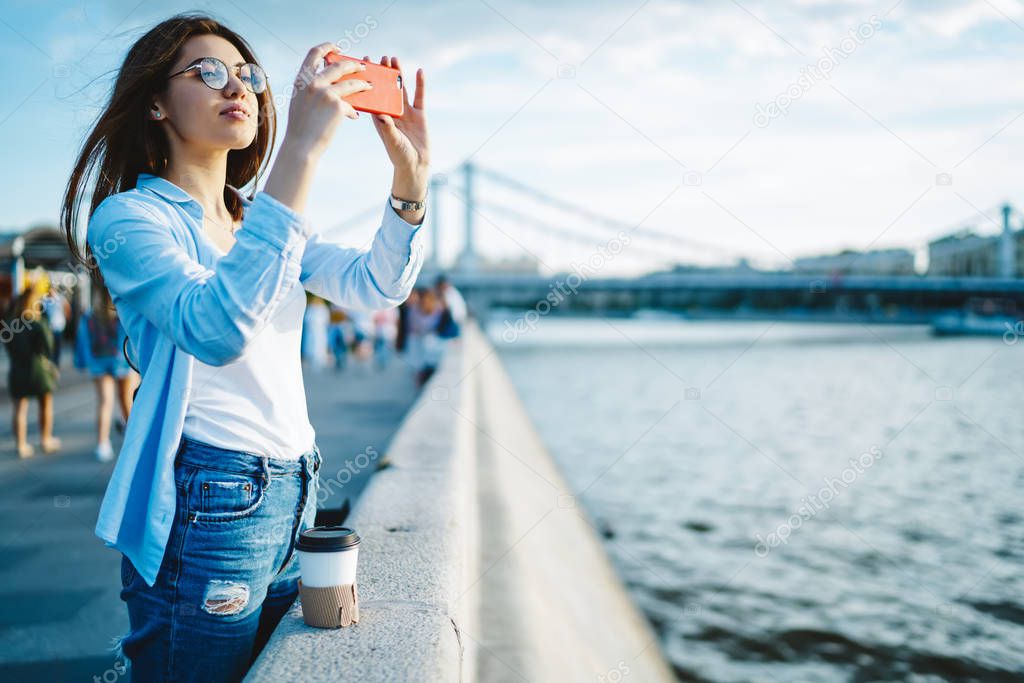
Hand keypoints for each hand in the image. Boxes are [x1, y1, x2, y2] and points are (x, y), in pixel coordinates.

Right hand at [266, 43, 372, 212]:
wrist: (301, 146)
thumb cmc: (301, 127)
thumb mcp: (300, 101)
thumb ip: (311, 89)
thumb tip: (328, 82)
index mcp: (301, 79)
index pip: (314, 53)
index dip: (327, 47)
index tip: (338, 48)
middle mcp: (313, 83)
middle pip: (339, 66)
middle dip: (353, 65)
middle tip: (363, 67)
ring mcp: (326, 93)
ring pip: (351, 83)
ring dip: (363, 84)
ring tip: (370, 86)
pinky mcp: (338, 106)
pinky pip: (351, 105)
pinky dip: (353, 111)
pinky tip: (354, 116)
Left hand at [367, 55, 429, 199]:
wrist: (415, 164)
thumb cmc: (399, 155)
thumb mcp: (392, 141)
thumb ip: (387, 128)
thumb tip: (381, 114)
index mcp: (380, 117)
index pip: (371, 96)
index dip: (366, 81)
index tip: (361, 67)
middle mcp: (391, 111)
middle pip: (385, 88)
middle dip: (382, 73)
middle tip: (379, 58)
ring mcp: (405, 112)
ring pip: (400, 88)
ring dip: (397, 74)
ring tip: (394, 59)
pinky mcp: (419, 114)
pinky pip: (419, 96)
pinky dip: (420, 84)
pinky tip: (420, 71)